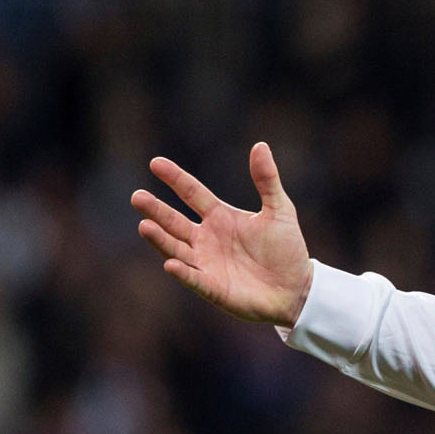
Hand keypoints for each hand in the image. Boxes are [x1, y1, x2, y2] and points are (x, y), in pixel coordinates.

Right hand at [132, 143, 314, 323]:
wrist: (297, 287)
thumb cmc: (286, 249)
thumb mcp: (279, 210)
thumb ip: (267, 180)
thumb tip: (260, 145)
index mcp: (220, 217)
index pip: (192, 193)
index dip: (175, 179)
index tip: (156, 163)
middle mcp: (206, 238)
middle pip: (174, 221)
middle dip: (156, 210)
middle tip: (137, 196)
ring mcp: (206, 263)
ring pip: (176, 248)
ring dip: (160, 239)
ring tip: (144, 225)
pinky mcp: (213, 287)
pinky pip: (194, 278)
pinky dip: (182, 272)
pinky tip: (170, 264)